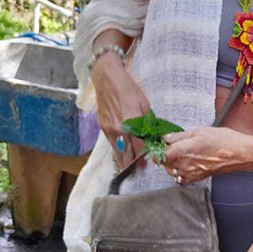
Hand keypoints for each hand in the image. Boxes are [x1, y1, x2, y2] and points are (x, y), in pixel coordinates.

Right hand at [91, 53, 149, 168]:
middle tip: (138, 172)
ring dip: (123, 159)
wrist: (108, 79)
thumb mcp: (144, 104)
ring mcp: (108, 129)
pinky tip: (121, 153)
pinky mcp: (102, 126)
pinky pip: (111, 142)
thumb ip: (146, 122)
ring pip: (116, 150)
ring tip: (129, 167)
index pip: (138, 146)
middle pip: (125, 153)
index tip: (146, 164)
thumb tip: (150, 134)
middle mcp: (118, 128)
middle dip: (132, 164)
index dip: (142, 156)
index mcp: (131, 122)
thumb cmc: (128, 88)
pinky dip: (117, 149)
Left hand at [163, 127, 252, 184]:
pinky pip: (181, 179)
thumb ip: (179, 136)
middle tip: (170, 146)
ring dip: (171, 164)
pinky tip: (185, 165)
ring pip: (171, 172)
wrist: (238, 154)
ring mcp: (190, 173)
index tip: (159, 144)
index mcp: (181, 151)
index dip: (157, 149)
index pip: (159, 155)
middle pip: (164, 164)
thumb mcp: (199, 131)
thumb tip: (166, 138)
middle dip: (164, 156)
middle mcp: (183, 165)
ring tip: (179, 154)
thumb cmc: (222, 140)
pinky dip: (179, 173)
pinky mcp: (197, 178)